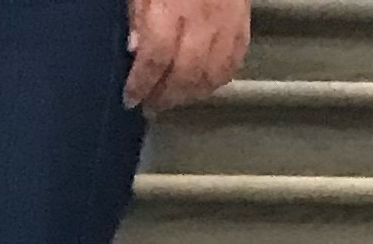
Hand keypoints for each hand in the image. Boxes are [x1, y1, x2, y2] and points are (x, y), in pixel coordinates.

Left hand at [127, 0, 248, 110]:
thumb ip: (138, 13)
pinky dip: (215, 82)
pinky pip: (231, 66)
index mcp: (173, 7)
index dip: (142, 83)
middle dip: (165, 96)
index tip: (130, 99)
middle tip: (151, 105)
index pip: (156, 57)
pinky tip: (201, 85)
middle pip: (184, 75)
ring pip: (210, 77)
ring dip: (189, 94)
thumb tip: (135, 49)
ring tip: (173, 98)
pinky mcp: (242, 28)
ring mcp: (226, 26)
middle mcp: (202, 20)